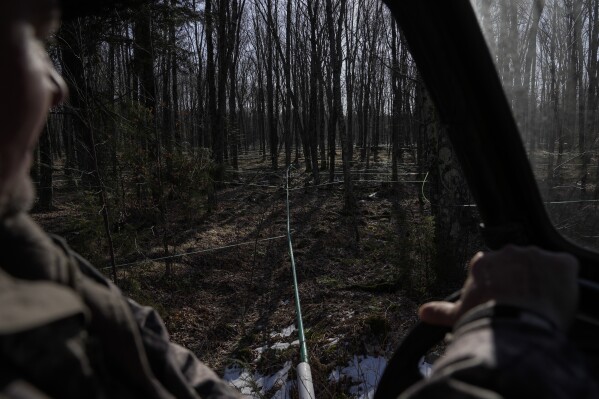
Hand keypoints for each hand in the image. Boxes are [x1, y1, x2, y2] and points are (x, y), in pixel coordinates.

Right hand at [418, 245, 578, 331]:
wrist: (514, 324)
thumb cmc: (482, 319)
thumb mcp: (459, 315)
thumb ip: (441, 311)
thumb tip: (422, 312)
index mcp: (482, 262)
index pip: (492, 269)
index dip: (498, 285)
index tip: (501, 300)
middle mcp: (507, 252)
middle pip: (517, 264)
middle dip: (519, 280)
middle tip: (521, 303)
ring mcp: (535, 255)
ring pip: (541, 266)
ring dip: (541, 280)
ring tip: (540, 304)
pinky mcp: (561, 263)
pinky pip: (565, 267)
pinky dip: (563, 280)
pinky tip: (556, 297)